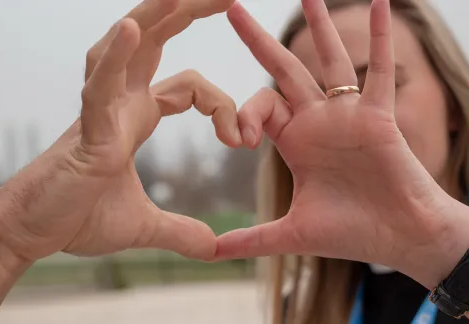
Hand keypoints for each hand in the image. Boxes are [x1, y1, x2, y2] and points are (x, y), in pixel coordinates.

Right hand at [0, 0, 239, 263]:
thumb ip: (179, 232)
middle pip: (156, 40)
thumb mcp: (142, 225)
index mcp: (134, 117)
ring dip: (153, 16)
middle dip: (189, 11)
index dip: (219, 104)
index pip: (189, 85)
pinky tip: (132, 29)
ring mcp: (99, 110)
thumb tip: (213, 247)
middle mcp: (117, 102)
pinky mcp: (84, 131)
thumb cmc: (75, 218)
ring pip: (126, 48)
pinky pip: (100, 86)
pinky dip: (115, 57)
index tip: (238, 142)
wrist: (31, 235)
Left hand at [215, 0, 468, 287]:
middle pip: (283, 70)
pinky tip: (378, 2)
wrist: (399, 239)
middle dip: (258, 41)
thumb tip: (210, 254)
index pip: (258, 108)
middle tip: (232, 7)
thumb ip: (251, 239)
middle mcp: (317, 120)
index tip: (238, 141)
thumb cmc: (351, 233)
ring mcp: (347, 114)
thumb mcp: (291, 234)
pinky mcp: (377, 116)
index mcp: (294, 141)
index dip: (242, 115)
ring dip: (318, 26)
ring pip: (329, 60)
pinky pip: (380, 69)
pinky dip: (381, 38)